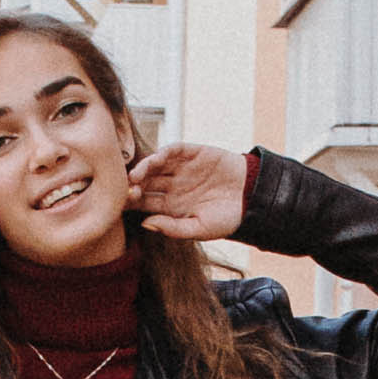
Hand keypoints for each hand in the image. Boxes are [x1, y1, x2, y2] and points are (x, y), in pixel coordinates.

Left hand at [127, 143, 247, 243]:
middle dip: (134, 184)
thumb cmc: (227, 220)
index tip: (123, 204)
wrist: (253, 199)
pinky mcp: (194, 153)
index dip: (132, 201)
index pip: (143, 202)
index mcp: (170, 206)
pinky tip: (157, 159)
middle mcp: (172, 185)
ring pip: (155, 164)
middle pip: (145, 182)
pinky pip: (174, 149)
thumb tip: (145, 223)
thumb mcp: (199, 229)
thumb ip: (172, 228)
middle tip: (127, 188)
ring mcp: (182, 168)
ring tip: (137, 175)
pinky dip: (163, 152)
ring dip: (144, 167)